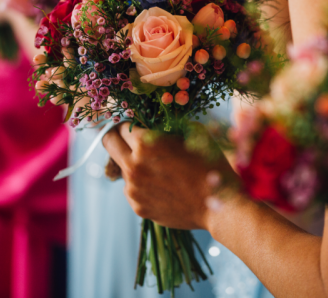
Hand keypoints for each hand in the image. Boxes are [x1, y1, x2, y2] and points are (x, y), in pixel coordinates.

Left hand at [102, 123, 230, 229]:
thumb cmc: (210, 165)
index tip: (135, 124)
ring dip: (134, 163)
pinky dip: (142, 184)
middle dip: (116, 136)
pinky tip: (163, 186)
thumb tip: (154, 120)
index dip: (129, 122)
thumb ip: (169, 124)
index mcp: (146, 143)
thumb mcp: (194, 132)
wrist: (219, 206)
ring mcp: (133, 189)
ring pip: (122, 168)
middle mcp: (133, 165)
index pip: (122, 125)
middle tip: (128, 137)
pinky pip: (132, 189)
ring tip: (159, 168)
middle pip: (109, 143)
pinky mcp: (138, 207)